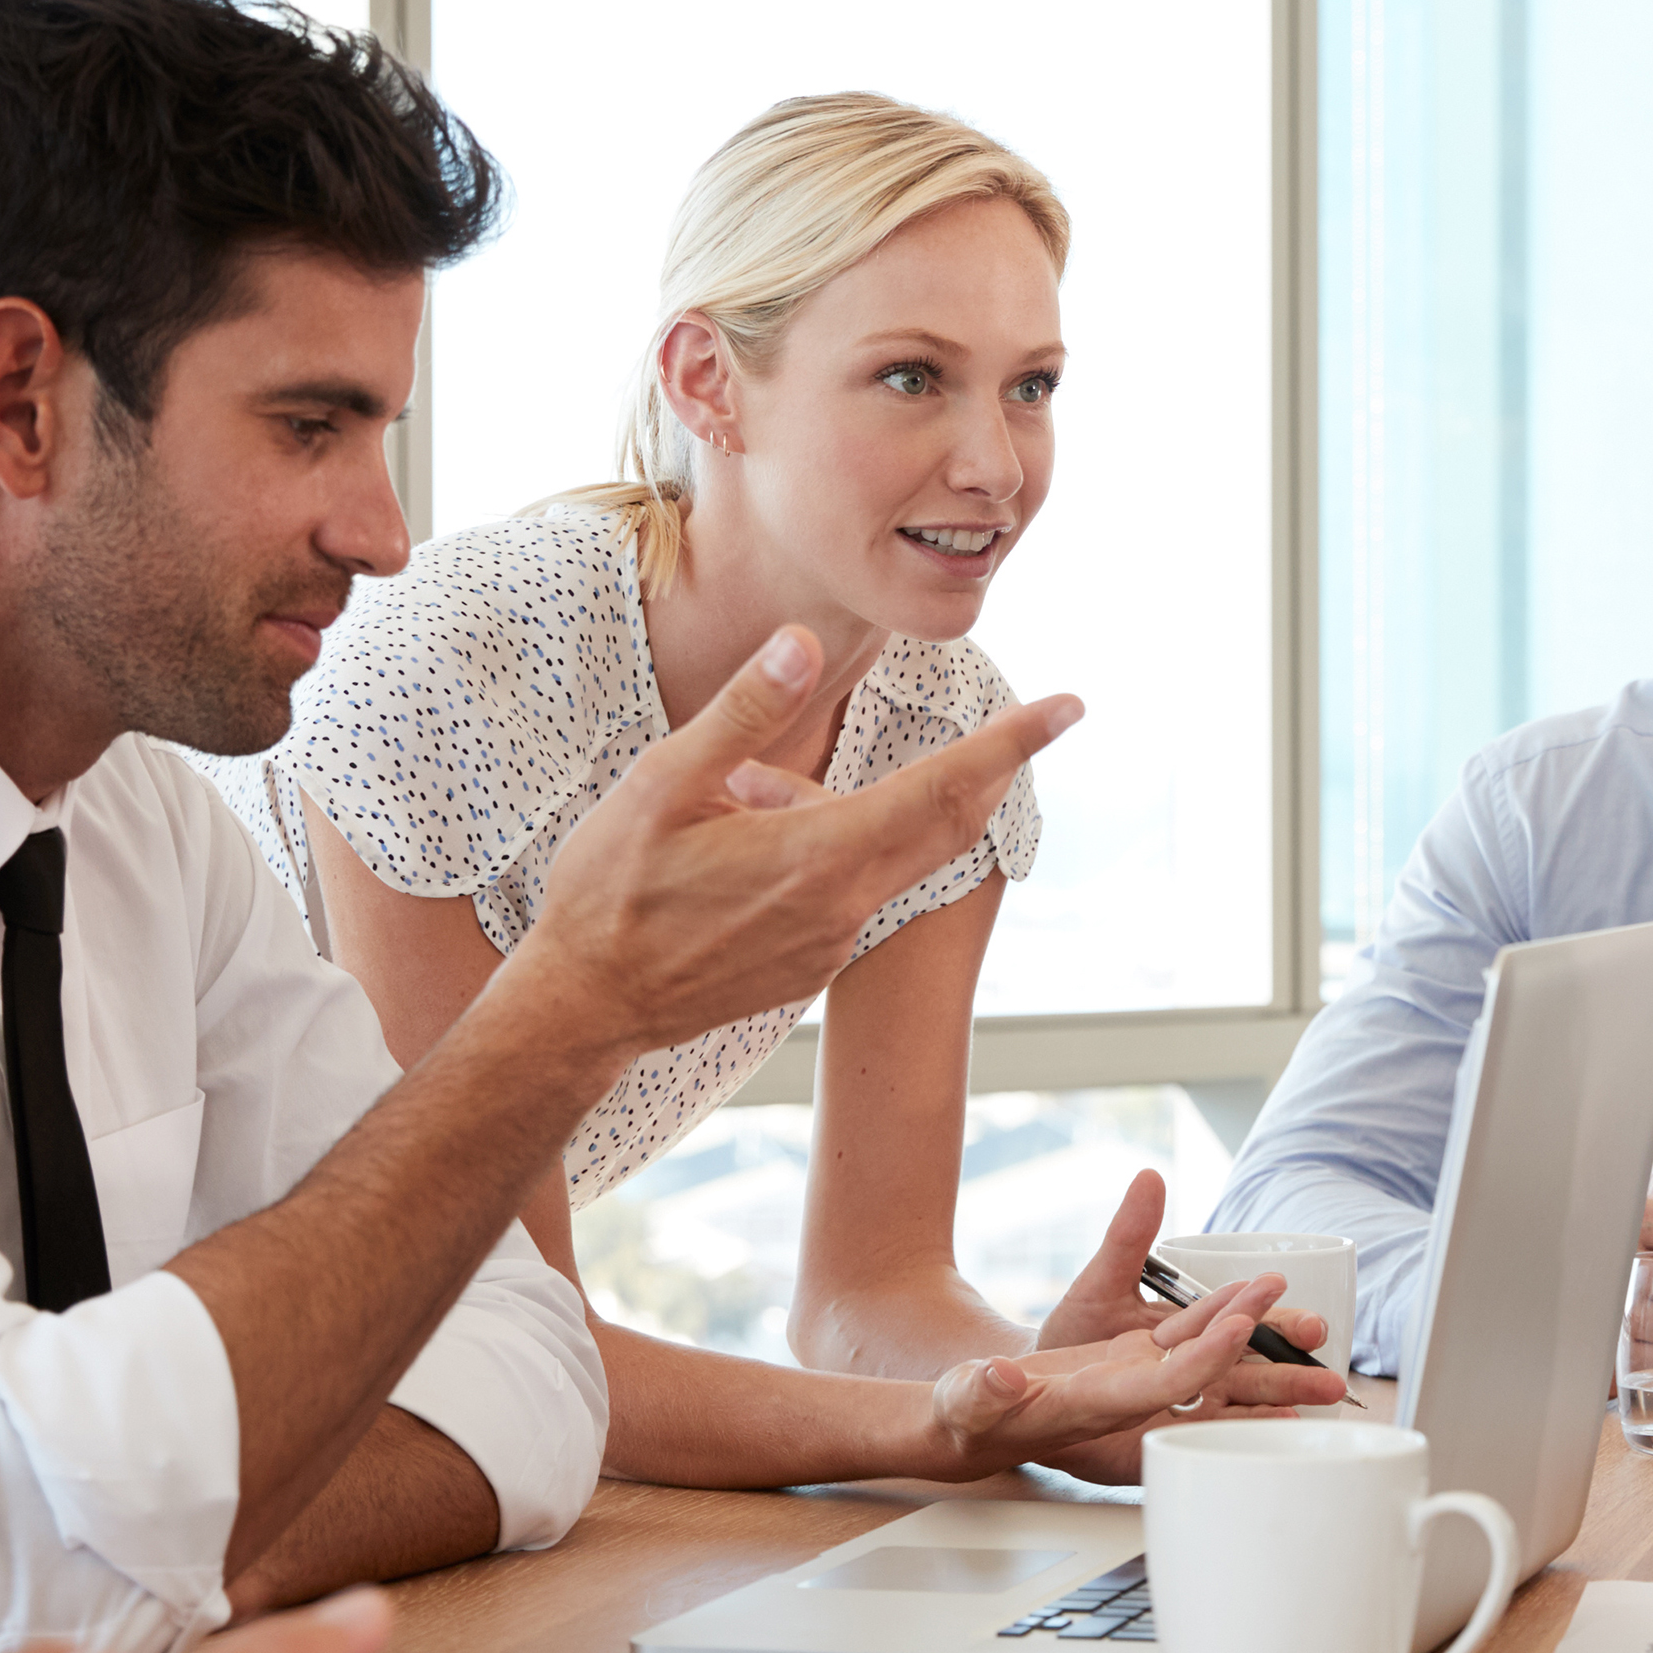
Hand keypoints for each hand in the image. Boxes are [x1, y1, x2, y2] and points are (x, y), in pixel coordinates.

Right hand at [506, 623, 1077, 1056]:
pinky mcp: (811, 969)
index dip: (1012, 745)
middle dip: (987, 770)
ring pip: (878, 854)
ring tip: (734, 798)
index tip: (1068, 709)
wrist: (584, 1008)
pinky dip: (819, 852)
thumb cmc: (610, 893)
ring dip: (846, 810)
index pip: (944, 788)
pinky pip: (844, 891)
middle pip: (946, 825)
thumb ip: (744, 714)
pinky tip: (736, 848)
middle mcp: (844, 907)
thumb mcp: (662, 784)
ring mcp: (831, 945)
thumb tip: (803, 644)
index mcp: (819, 856)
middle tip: (1023, 725)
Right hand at [923, 1271, 1329, 1477]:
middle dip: (1266, 1371)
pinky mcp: (1131, 1363)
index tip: (1240, 1329)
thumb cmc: (968, 1416)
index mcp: (1099, 1407)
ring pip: (1207, 1355)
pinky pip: (1184, 1338)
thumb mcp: (965, 1401)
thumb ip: (979, 1392)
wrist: (976, 1424)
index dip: (1206, 1360)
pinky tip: (1246, 1294)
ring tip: (1299, 1309)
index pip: (1168, 1387)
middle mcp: (1131, 1399)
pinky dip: (1216, 1317)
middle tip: (1317, 1348)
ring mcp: (1137, 1381)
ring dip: (1251, 1331)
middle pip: (1212, 1383)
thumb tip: (999, 1378)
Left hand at [1028, 1170, 1338, 1415]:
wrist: (1031, 1382)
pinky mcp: (1160, 1441)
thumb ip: (1129, 1237)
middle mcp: (1194, 1368)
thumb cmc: (1072, 1334)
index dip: (1277, 1323)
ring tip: (1318, 1405)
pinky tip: (1272, 1435)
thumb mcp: (1101, 1282)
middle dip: (1293, 1370)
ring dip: (1282, 1404)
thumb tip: (1149, 1177)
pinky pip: (1205, 1440)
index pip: (1243, 1323)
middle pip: (1255, 1369)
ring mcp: (1181, 1407)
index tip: (1307, 1322)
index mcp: (1188, 1330)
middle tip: (1329, 1374)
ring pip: (1241, 1405)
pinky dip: (1241, 1436)